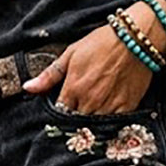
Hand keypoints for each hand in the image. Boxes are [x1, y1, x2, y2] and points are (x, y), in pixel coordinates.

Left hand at [20, 8, 163, 113]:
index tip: (61, 112)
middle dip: (73, 121)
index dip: (59, 114)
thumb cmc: (102, 42)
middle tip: (74, 117)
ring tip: (89, 117)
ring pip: (93, 127)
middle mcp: (90, 101)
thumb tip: (28, 87)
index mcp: (73, 89)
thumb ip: (49, 75)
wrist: (137, 38)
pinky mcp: (127, 107)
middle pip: (75, 123)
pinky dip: (108, 125)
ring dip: (89, 125)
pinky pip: (113, 125)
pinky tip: (106, 119)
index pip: (59, 113)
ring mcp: (109, 106)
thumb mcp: (71, 54)